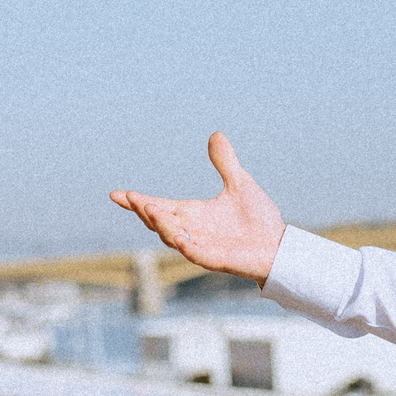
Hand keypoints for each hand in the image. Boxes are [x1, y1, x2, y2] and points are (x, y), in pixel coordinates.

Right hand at [111, 132, 285, 283]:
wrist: (279, 246)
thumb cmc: (257, 219)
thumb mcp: (240, 183)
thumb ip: (225, 163)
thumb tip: (215, 135)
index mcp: (193, 214)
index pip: (159, 206)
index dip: (138, 201)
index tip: (116, 194)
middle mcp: (192, 231)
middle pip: (159, 222)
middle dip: (145, 210)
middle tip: (131, 197)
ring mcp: (202, 247)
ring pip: (174, 238)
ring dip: (161, 225)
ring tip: (150, 209)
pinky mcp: (218, 260)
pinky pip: (198, 255)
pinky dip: (187, 247)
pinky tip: (179, 239)